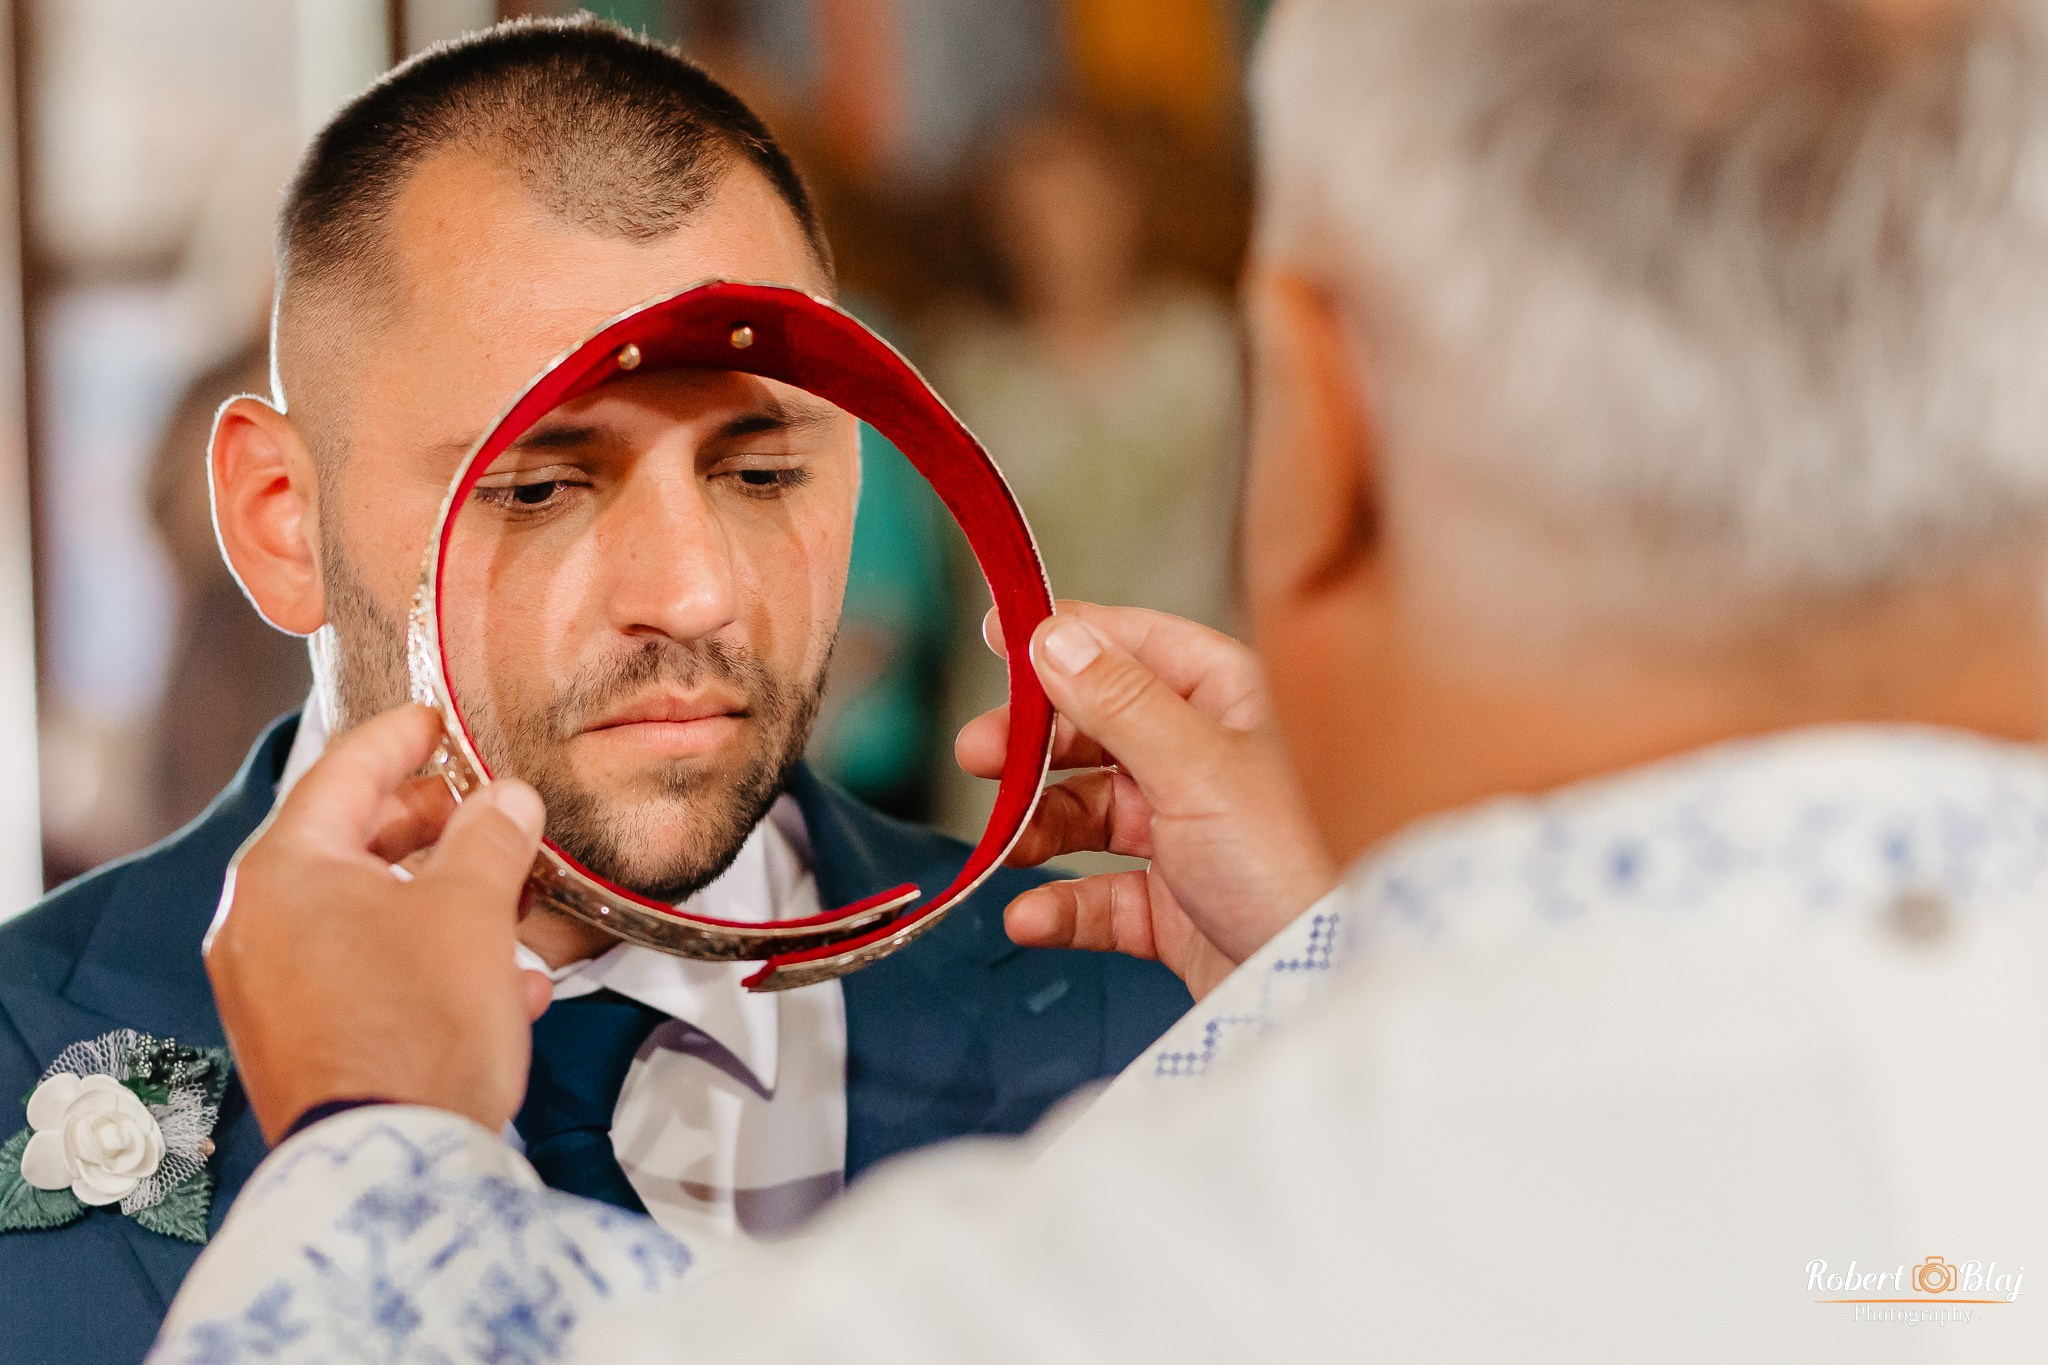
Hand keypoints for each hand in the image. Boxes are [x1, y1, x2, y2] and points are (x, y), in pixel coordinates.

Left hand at [205, 705, 551, 1143]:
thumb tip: (504, 800)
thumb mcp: (472, 910)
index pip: (343, 772)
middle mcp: (255, 923)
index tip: (435, 719)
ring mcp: (267, 988)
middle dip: (429, 828)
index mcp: (284, 871)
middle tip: (480, 810)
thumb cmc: (418, 1026)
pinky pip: (359, 973)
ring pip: (361, 914)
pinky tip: (492, 985)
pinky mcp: (294, 1040)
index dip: (400, 738)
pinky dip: (419, 960)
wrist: (386, 1158)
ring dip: (437, 901)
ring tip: (505, 904)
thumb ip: (490, 837)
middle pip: (348, 843)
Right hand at [957, 602, 1336, 998]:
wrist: (1325, 988)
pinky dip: (1062, 906)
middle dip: (1035, 744)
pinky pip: (1101, 895)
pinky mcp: (1177, 907)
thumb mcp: (1197, 766)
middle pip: (1099, 730)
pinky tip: (1031, 915)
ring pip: (1091, 813)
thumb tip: (1057, 636)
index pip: (1135, 646)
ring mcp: (1192, 835)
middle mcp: (1210, 760)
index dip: (1065, 640)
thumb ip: (1119, 700)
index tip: (995, 635)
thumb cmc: (1292, 865)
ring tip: (1009, 847)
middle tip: (979, 754)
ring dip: (1040, 827)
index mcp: (1231, 702)